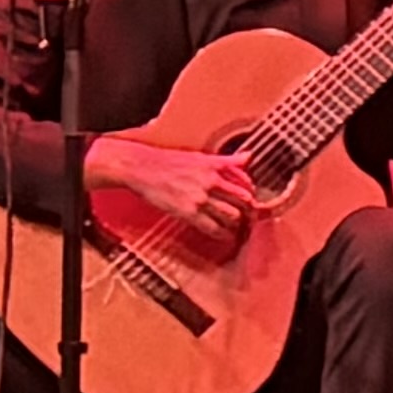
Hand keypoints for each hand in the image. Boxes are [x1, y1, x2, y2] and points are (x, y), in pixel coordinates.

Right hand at [89, 131, 260, 262]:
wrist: (141, 168)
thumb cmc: (169, 161)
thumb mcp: (201, 157)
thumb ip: (226, 160)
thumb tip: (248, 156)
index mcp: (215, 168)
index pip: (246, 184)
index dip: (251, 195)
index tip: (251, 202)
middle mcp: (211, 182)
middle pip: (243, 202)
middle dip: (249, 211)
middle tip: (249, 218)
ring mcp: (200, 198)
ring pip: (232, 216)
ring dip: (237, 224)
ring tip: (237, 227)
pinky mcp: (188, 212)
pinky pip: (213, 227)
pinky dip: (223, 234)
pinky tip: (225, 236)